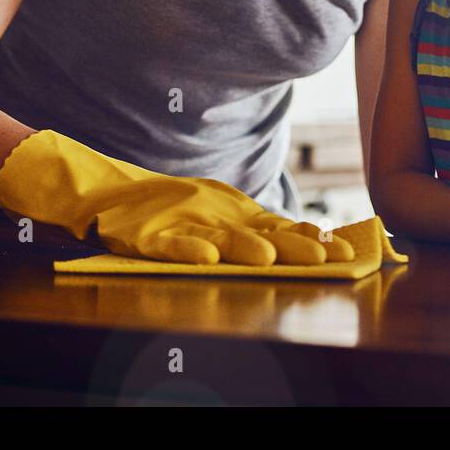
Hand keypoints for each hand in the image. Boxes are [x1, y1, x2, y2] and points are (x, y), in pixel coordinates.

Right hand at [0, 129, 353, 265]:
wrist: (104, 190)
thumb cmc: (168, 209)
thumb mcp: (217, 214)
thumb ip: (256, 229)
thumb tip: (312, 241)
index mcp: (233, 213)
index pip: (280, 228)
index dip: (312, 240)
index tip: (345, 252)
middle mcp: (213, 217)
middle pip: (259, 233)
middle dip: (294, 246)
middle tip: (326, 258)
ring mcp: (181, 225)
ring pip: (217, 238)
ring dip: (244, 248)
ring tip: (268, 258)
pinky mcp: (148, 236)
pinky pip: (169, 245)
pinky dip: (186, 250)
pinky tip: (205, 258)